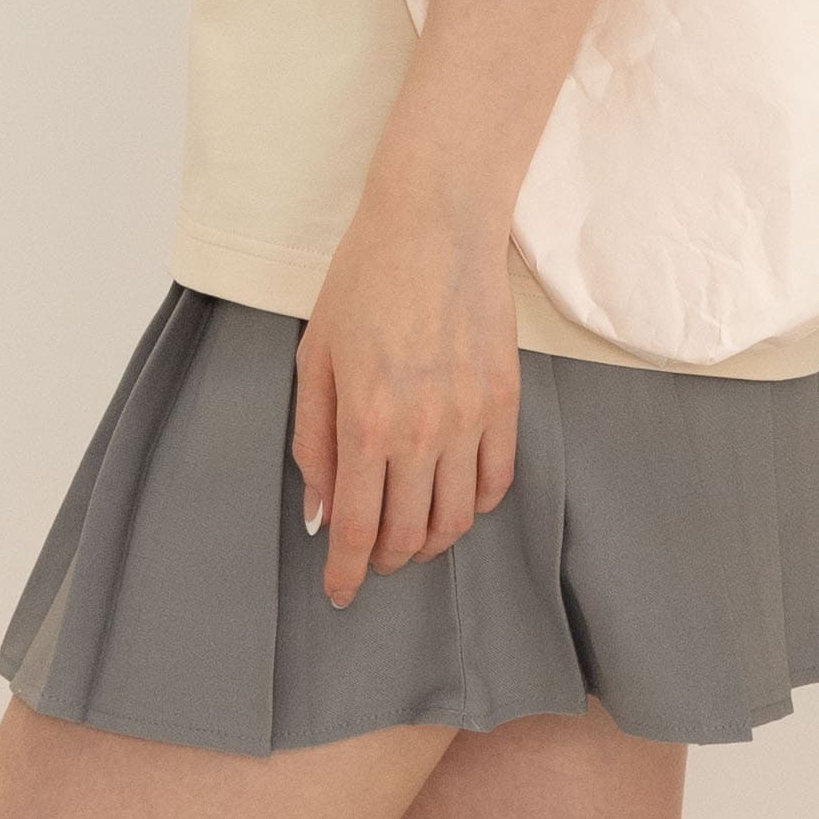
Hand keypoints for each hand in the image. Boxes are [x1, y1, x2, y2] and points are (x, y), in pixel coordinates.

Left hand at [288, 170, 522, 608]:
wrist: (436, 225)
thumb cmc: (364, 281)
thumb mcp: (315, 357)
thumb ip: (313, 441)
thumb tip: (318, 511)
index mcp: (365, 421)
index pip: (356, 526)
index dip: (345, 572)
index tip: (339, 594)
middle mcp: (421, 431)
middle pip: (408, 534)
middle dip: (383, 559)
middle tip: (369, 556)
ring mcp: (470, 419)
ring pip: (457, 518)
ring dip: (429, 541)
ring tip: (410, 534)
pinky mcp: (505, 402)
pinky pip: (497, 480)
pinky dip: (475, 504)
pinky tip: (453, 496)